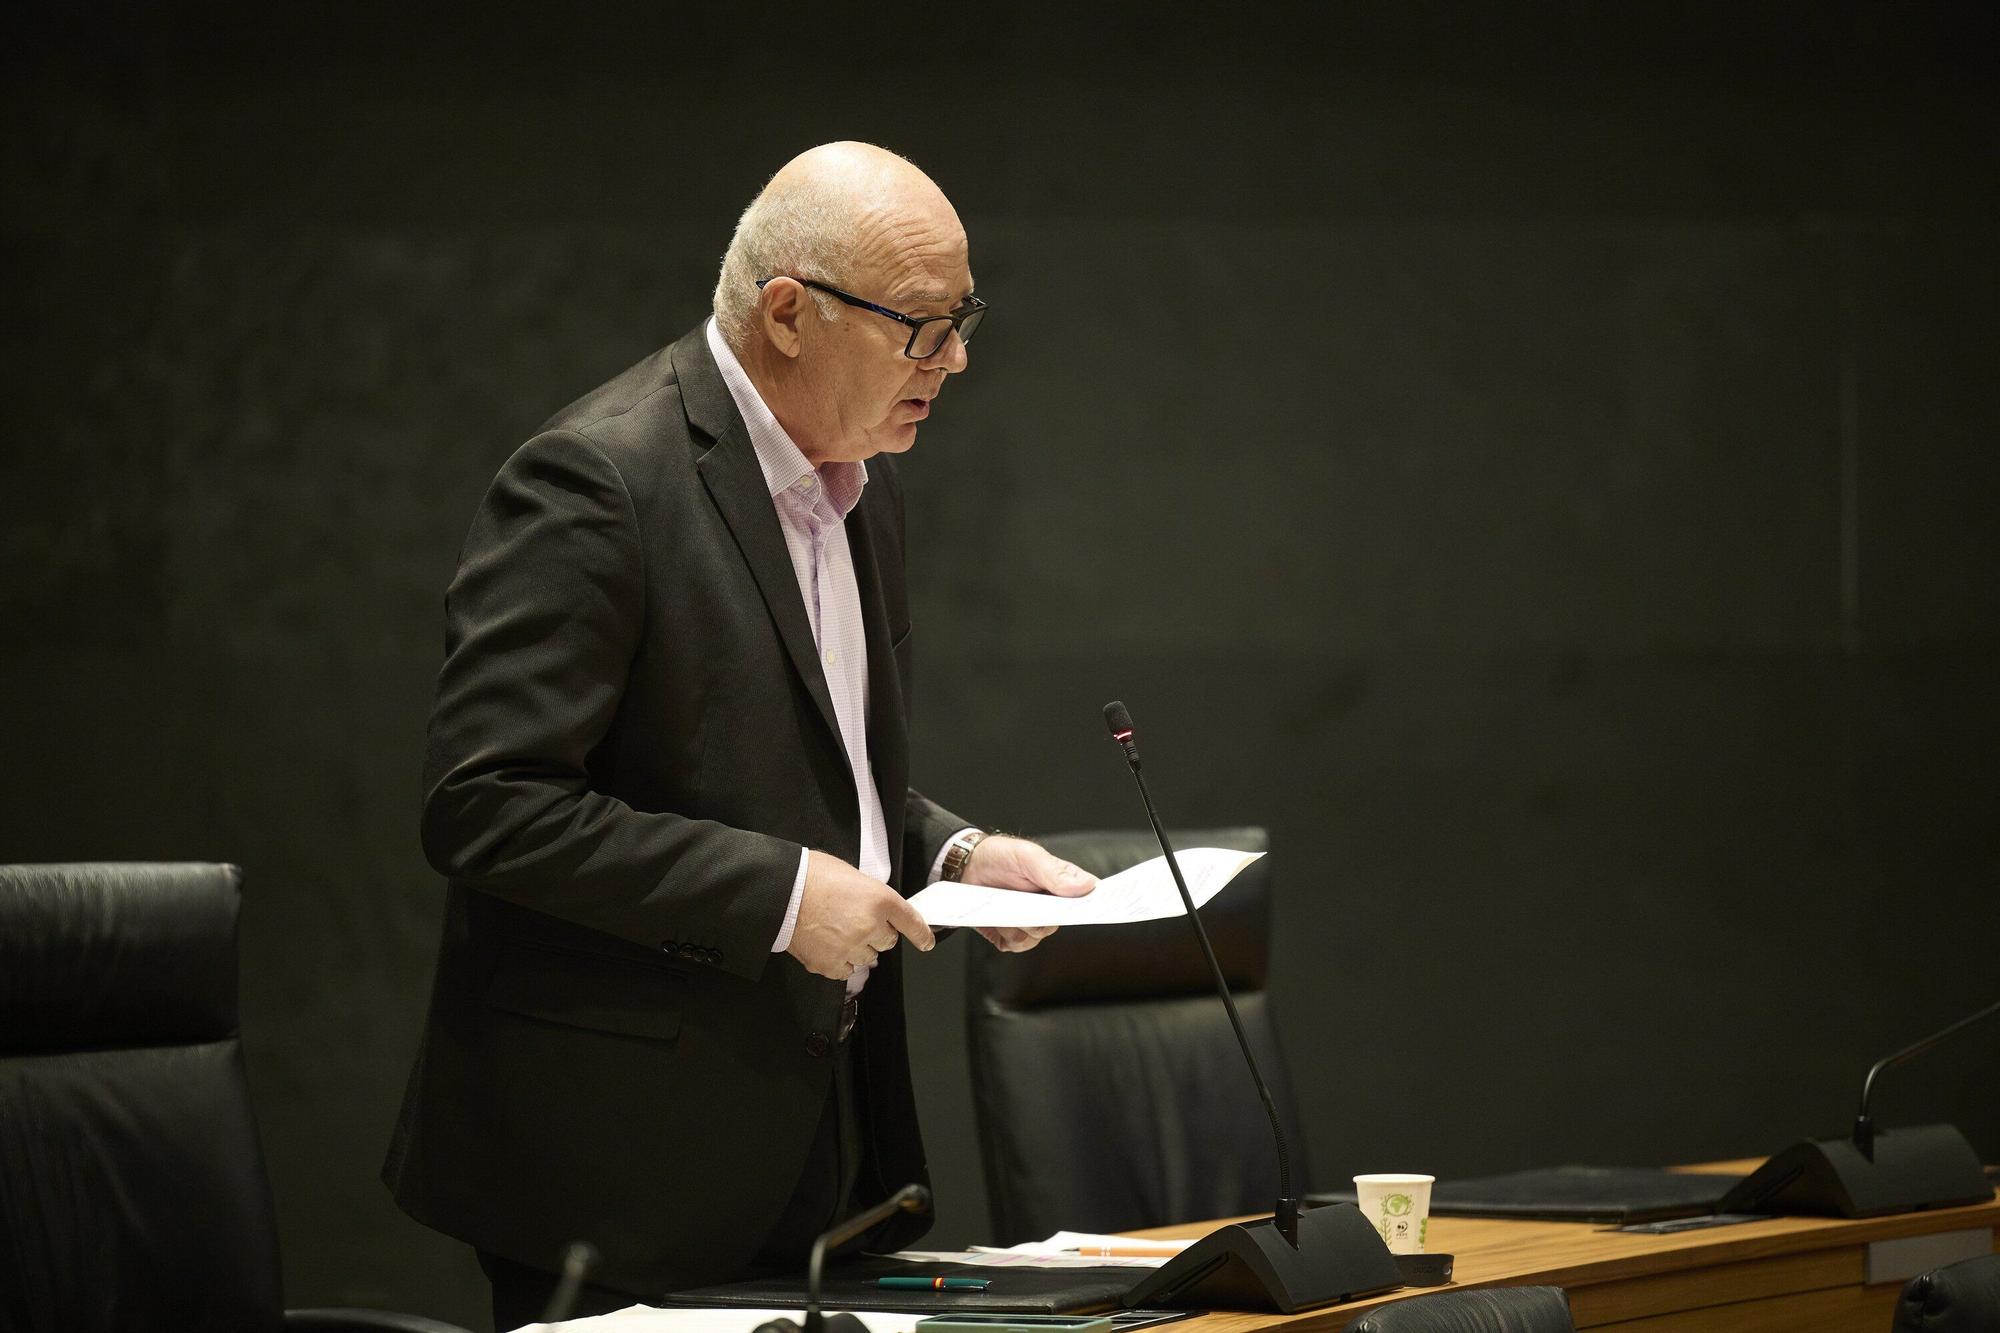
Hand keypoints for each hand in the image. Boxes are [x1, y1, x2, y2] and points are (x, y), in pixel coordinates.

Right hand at [787, 851, 935, 980]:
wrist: (782, 891)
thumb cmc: (813, 876)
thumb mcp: (853, 875)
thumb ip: (871, 896)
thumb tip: (878, 910)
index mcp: (880, 899)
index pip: (911, 921)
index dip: (921, 934)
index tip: (925, 942)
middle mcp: (870, 926)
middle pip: (887, 942)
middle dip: (876, 933)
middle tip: (854, 920)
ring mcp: (851, 947)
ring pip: (868, 958)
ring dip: (859, 948)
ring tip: (838, 932)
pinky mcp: (830, 963)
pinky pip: (846, 971)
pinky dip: (841, 961)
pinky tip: (829, 946)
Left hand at [961, 835, 1095, 953]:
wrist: (967, 867)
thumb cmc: (1000, 856)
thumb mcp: (1028, 857)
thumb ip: (1055, 872)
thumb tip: (1087, 886)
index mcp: (1062, 885)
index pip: (1087, 900)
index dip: (1089, 907)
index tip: (1077, 908)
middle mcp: (1050, 907)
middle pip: (1056, 924)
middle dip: (1038, 915)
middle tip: (1023, 899)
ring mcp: (1031, 922)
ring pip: (1035, 937)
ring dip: (1017, 923)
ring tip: (1004, 903)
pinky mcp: (1011, 935)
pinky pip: (1016, 945)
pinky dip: (1005, 933)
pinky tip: (997, 916)